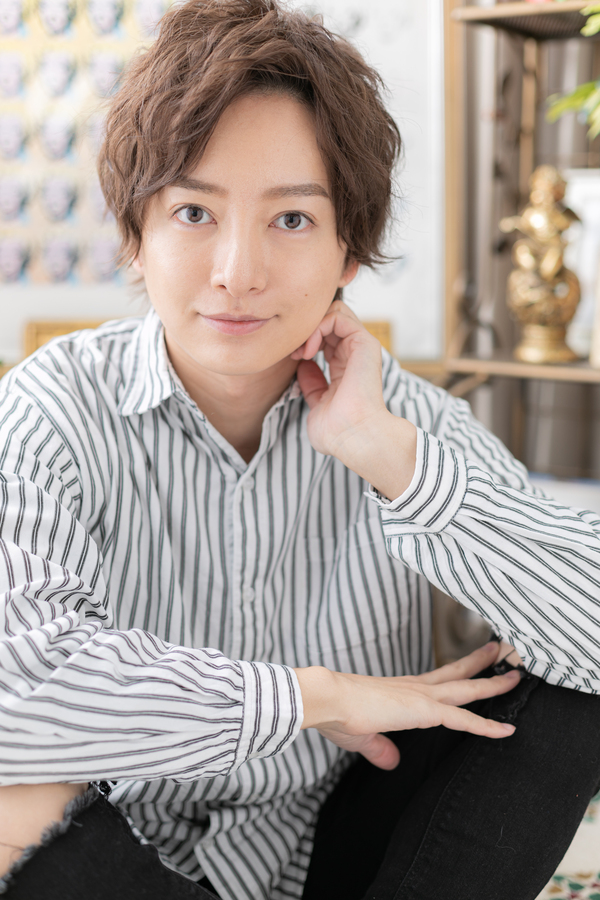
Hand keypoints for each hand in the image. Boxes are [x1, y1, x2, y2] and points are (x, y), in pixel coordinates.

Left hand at [291, 301, 416, 498]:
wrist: (353, 437)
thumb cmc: (337, 431)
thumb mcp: (317, 404)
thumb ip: (312, 384)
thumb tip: (303, 366)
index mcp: (346, 367)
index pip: (326, 335)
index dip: (305, 339)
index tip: (293, 358)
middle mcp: (355, 354)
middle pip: (328, 319)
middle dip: (305, 330)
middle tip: (294, 352)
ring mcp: (361, 347)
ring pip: (333, 311)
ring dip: (310, 327)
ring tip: (301, 351)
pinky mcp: (365, 343)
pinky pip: (338, 315)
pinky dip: (318, 326)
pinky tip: (308, 349)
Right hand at [294, 642, 519, 770]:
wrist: (328, 699)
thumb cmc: (337, 713)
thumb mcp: (362, 735)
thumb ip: (380, 747)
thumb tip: (390, 761)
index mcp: (401, 692)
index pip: (437, 680)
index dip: (456, 673)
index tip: (470, 664)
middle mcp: (415, 688)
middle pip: (457, 673)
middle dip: (480, 663)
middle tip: (500, 651)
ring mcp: (421, 696)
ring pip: (467, 689)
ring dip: (493, 683)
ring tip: (515, 675)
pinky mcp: (423, 710)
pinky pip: (463, 719)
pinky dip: (486, 725)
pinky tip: (506, 730)